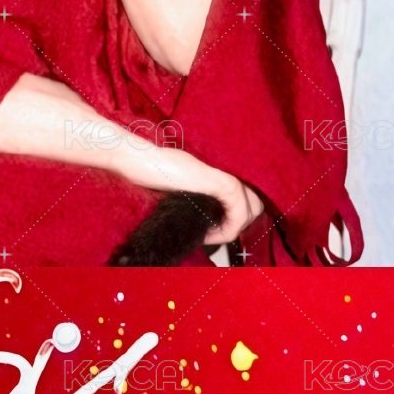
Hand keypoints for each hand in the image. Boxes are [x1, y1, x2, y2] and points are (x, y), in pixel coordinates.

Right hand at [115, 140, 264, 244]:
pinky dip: (227, 230)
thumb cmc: (149, 172)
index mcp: (218, 171)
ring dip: (233, 227)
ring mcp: (224, 175)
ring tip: (208, 234)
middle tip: (213, 232)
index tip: (212, 232)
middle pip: (256, 203)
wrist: (136, 159)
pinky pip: (239, 212)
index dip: (235, 219)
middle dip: (238, 222)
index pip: (248, 198)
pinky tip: (206, 234)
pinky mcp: (218, 181)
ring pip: (252, 208)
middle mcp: (226, 171)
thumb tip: (209, 221)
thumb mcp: (180, 188)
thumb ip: (198, 198)